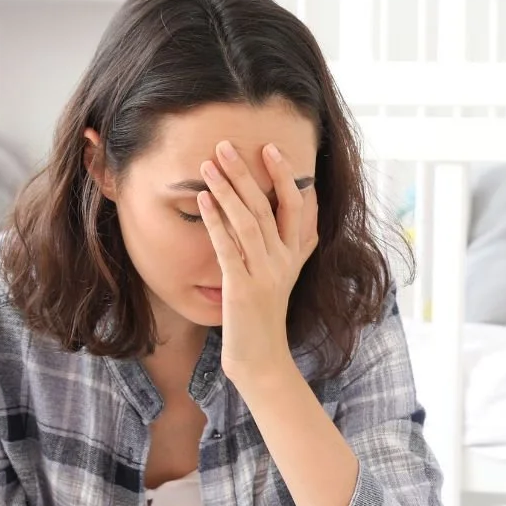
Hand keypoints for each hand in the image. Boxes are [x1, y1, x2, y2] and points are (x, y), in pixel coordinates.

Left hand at [197, 140, 318, 386]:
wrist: (261, 360)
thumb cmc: (264, 316)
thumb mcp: (284, 277)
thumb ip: (292, 245)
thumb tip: (302, 211)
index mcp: (294, 255)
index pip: (296, 206)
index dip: (285, 175)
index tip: (270, 148)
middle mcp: (284, 261)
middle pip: (268, 207)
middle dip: (246, 173)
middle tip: (225, 146)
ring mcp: (265, 275)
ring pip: (248, 222)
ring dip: (227, 190)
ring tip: (208, 166)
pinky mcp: (243, 289)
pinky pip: (228, 247)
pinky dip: (215, 221)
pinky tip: (203, 199)